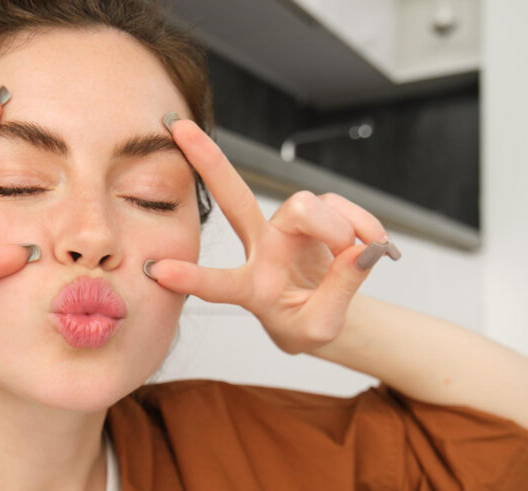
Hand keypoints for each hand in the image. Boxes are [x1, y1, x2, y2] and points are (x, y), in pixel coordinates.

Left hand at [147, 115, 400, 354]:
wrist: (325, 311)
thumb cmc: (307, 323)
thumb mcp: (322, 327)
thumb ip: (339, 290)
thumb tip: (359, 249)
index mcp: (249, 287)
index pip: (217, 283)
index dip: (190, 276)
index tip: (156, 270)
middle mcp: (259, 248)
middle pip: (234, 198)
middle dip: (208, 162)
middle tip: (179, 127)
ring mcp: (284, 226)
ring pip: (306, 206)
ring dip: (338, 229)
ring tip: (355, 254)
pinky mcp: (312, 212)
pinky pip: (339, 205)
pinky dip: (362, 224)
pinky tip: (371, 243)